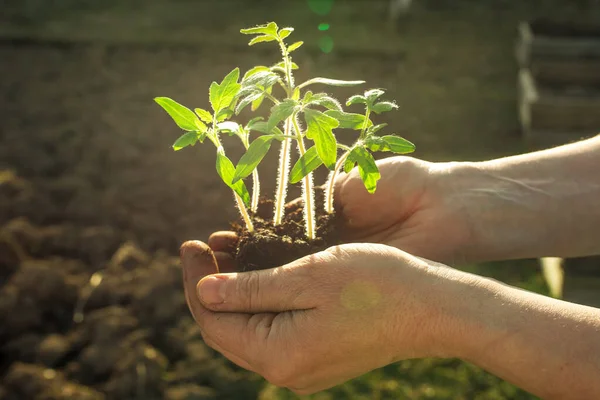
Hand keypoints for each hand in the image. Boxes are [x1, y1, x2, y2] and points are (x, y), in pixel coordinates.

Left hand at [181, 240, 462, 394]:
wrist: (431, 308)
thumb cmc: (375, 284)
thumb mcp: (306, 276)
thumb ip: (250, 289)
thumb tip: (203, 291)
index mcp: (277, 354)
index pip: (212, 320)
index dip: (194, 281)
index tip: (190, 243)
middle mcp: (286, 370)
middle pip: (226, 328)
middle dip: (210, 285)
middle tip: (206, 244)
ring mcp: (303, 366)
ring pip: (249, 328)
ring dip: (235, 291)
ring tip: (229, 251)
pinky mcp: (319, 355)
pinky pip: (273, 330)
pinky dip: (259, 300)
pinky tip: (260, 272)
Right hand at [210, 156, 475, 265]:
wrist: (441, 203)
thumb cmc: (397, 182)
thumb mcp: (342, 186)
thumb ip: (308, 202)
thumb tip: (269, 214)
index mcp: (322, 220)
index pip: (272, 235)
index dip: (243, 240)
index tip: (215, 239)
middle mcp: (325, 247)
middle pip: (274, 260)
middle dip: (239, 261)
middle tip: (208, 259)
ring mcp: (337, 267)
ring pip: (287, 276)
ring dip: (253, 277)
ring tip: (220, 273)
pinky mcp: (351, 279)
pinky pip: (309, 284)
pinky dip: (281, 284)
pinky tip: (254, 285)